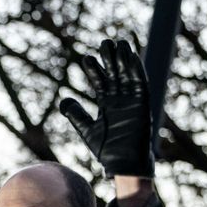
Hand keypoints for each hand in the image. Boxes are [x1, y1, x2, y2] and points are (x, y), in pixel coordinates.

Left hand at [60, 39, 152, 177]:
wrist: (123, 165)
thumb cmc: (107, 150)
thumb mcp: (87, 130)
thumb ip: (76, 115)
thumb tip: (64, 100)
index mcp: (107, 105)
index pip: (100, 83)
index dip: (94, 71)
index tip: (87, 59)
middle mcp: (120, 100)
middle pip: (115, 74)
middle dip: (110, 59)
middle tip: (104, 42)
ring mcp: (132, 102)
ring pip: (128, 76)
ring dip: (124, 60)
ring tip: (118, 43)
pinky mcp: (143, 106)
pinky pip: (141, 85)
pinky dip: (137, 71)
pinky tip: (133, 57)